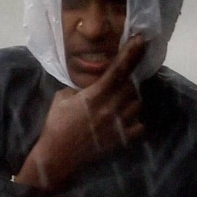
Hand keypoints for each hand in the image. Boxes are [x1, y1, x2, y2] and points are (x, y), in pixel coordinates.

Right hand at [16, 34, 145, 190]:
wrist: (57, 156)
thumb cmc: (56, 124)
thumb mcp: (63, 97)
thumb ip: (82, 87)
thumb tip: (95, 81)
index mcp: (95, 96)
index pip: (118, 70)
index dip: (131, 53)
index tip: (141, 39)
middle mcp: (110, 109)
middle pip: (131, 85)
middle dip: (126, 81)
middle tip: (114, 83)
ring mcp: (118, 125)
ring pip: (137, 103)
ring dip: (129, 99)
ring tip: (115, 103)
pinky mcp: (122, 140)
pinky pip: (139, 125)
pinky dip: (134, 120)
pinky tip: (122, 120)